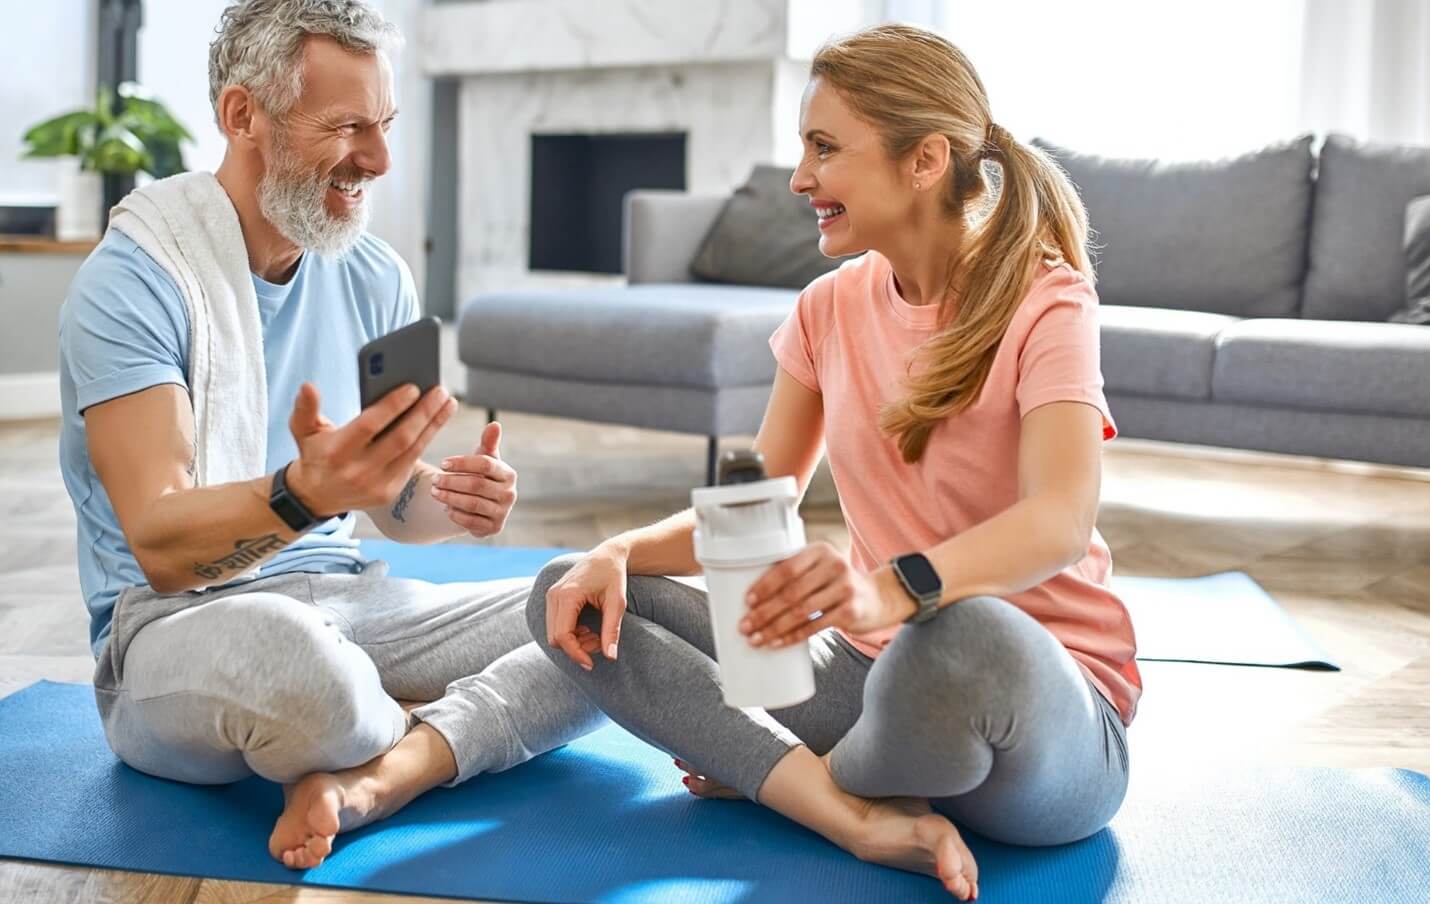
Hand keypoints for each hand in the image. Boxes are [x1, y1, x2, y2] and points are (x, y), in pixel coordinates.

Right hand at [286, 382, 455, 516]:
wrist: (317, 497)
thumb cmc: (315, 453)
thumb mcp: (303, 430)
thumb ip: (305, 408)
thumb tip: (308, 386)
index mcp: (336, 453)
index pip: (370, 426)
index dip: (393, 406)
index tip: (413, 387)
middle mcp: (358, 472)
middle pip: (400, 439)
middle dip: (424, 414)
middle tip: (441, 391)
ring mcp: (377, 486)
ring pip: (413, 451)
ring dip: (434, 425)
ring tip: (448, 402)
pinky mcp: (390, 493)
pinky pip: (413, 462)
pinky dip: (427, 440)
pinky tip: (437, 421)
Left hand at [431, 422, 517, 537]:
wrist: (483, 505)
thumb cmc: (482, 476)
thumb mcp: (484, 458)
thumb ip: (488, 443)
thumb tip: (495, 424)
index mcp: (508, 474)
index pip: (485, 465)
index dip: (462, 463)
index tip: (443, 463)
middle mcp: (510, 494)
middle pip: (477, 485)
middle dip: (452, 481)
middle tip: (434, 479)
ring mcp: (503, 512)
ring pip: (472, 503)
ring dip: (450, 497)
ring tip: (435, 492)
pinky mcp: (494, 528)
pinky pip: (471, 522)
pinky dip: (456, 514)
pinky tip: (445, 508)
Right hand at [544, 544, 628, 670]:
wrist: (608, 555)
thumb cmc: (614, 576)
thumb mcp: (617, 603)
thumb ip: (612, 630)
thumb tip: (610, 657)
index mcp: (567, 595)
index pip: (562, 635)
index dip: (576, 654)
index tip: (591, 664)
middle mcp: (554, 595)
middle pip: (555, 638)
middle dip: (576, 648)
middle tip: (599, 643)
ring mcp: (551, 596)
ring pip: (553, 634)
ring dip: (573, 642)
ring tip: (596, 635)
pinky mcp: (553, 598)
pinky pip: (555, 625)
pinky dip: (569, 633)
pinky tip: (587, 628)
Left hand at [740, 541, 916, 647]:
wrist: (878, 597)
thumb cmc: (838, 584)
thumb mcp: (821, 568)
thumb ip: (796, 574)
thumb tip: (755, 597)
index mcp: (820, 550)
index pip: (786, 567)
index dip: (764, 585)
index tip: (748, 601)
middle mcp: (834, 566)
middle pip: (791, 592)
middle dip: (764, 612)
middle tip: (745, 626)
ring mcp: (844, 589)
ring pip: (800, 612)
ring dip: (773, 628)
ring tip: (756, 638)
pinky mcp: (850, 612)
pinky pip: (814, 626)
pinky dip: (792, 636)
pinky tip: (777, 643)